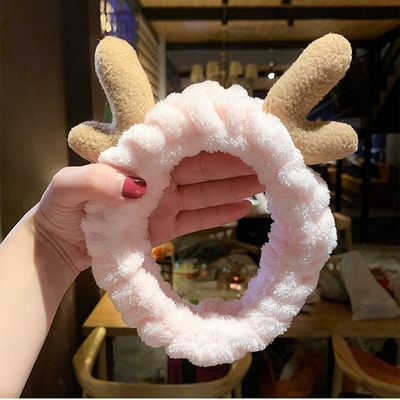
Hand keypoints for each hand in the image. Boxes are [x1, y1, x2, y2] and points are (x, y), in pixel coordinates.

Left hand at [32, 151, 263, 276]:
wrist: (58, 247)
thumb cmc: (60, 211)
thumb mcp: (67, 189)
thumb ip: (95, 181)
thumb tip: (136, 186)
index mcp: (140, 161)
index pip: (183, 145)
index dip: (213, 139)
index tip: (243, 135)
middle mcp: (157, 178)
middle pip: (203, 167)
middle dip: (235, 163)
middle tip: (269, 161)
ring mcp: (163, 203)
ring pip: (206, 191)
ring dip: (234, 186)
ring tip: (265, 182)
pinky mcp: (164, 227)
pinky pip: (197, 218)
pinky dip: (219, 213)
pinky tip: (243, 208)